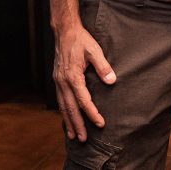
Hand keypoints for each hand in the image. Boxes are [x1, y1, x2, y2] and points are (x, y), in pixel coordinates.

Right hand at [53, 24, 116, 140]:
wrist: (65, 32)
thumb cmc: (81, 40)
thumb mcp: (95, 50)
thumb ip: (103, 67)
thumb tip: (112, 81)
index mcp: (72, 76)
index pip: (83, 100)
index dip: (92, 113)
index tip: (100, 123)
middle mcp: (63, 82)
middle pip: (70, 108)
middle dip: (77, 124)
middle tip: (83, 139)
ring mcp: (58, 81)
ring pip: (63, 106)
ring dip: (68, 121)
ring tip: (73, 135)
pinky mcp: (57, 80)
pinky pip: (60, 100)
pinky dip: (64, 111)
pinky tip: (67, 118)